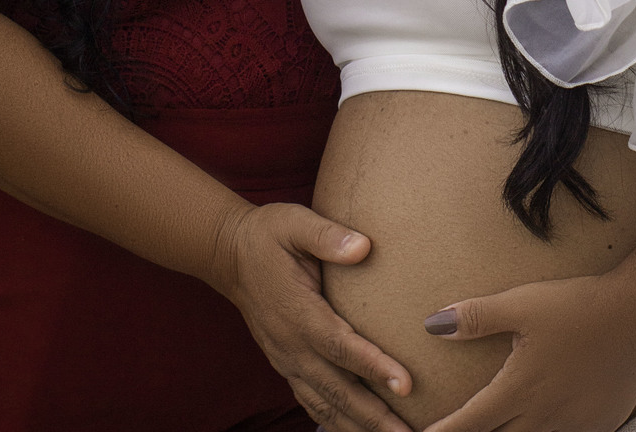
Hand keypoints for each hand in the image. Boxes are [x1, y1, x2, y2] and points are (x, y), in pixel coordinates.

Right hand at [216, 201, 413, 431]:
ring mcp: (287, 361)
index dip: (372, 366)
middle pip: (338, 390)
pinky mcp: (287, 366)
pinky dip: (335, 422)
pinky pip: (312, 403)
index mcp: (298, 312)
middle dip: (375, 416)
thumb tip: (364, 247)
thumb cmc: (269, 235)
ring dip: (360, 427)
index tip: (405, 384)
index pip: (340, 346)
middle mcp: (292, 346)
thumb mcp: (295, 223)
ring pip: (326, 405)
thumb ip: (327, 236)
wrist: (230, 256)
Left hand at [422, 274, 635, 431]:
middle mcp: (543, 417)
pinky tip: (544, 425)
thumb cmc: (578, 306)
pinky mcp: (598, 427)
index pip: (470, 423)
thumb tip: (432, 325)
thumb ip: (476, 317)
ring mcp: (572, 427)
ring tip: (498, 428)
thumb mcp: (522, 304)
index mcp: (519, 389)